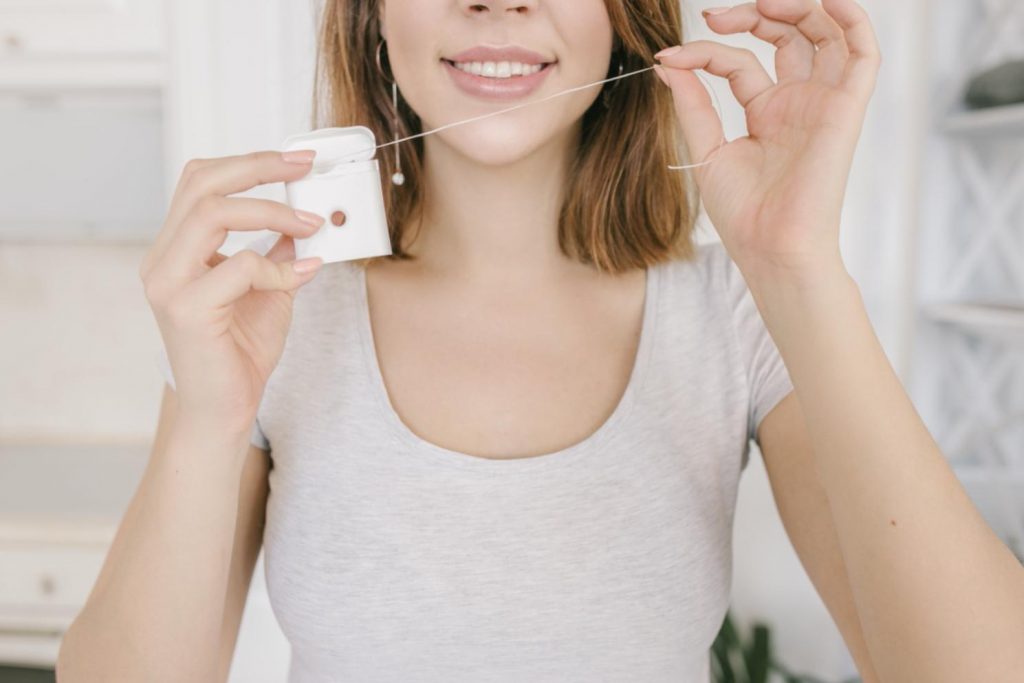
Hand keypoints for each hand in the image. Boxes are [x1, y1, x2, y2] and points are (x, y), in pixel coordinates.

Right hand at [140, 150, 324, 433]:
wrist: (225, 410)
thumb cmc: (240, 352)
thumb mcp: (268, 289)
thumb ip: (276, 252)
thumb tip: (303, 218)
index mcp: (175, 249)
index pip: (200, 182)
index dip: (249, 162)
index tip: (297, 160)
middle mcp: (162, 260)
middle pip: (201, 183)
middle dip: (258, 166)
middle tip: (304, 166)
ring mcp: (168, 283)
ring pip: (212, 213)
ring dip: (270, 211)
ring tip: (309, 224)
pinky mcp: (186, 309)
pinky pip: (239, 266)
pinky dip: (278, 267)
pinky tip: (301, 277)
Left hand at [653, 0, 879, 277]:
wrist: (770, 246)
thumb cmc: (742, 213)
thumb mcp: (706, 149)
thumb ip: (692, 104)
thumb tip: (668, 62)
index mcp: (765, 112)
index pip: (738, 61)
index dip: (704, 51)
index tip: (670, 58)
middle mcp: (796, 101)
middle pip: (786, 35)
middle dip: (752, 14)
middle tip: (713, 16)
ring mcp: (821, 102)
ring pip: (823, 33)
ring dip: (797, 7)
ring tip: (761, 3)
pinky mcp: (845, 108)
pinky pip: (863, 54)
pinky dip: (851, 19)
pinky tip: (826, 0)